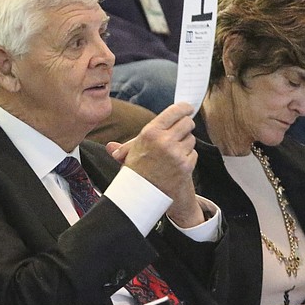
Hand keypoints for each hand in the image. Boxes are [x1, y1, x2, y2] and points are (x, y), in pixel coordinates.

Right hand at [106, 102, 202, 226]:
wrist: (143, 196)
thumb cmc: (136, 174)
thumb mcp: (128, 157)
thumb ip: (125, 148)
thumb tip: (110, 147)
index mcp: (150, 132)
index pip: (175, 111)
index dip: (184, 108)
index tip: (187, 108)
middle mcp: (164, 141)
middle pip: (188, 122)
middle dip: (186, 126)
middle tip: (180, 131)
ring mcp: (176, 153)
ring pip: (191, 139)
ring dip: (185, 144)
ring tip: (172, 153)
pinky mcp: (185, 165)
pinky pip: (193, 153)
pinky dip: (187, 157)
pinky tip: (176, 164)